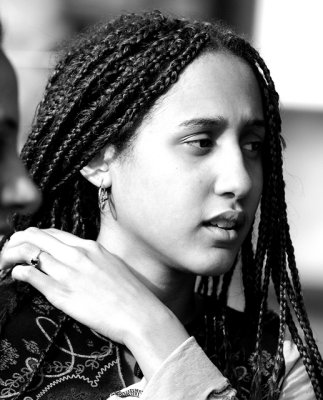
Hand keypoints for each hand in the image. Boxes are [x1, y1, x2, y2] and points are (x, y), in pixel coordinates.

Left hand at [0, 227, 189, 378]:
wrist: (139, 314)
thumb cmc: (129, 292)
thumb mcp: (110, 264)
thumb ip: (90, 258)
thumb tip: (73, 258)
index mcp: (89, 246)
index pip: (51, 232)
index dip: (33, 236)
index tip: (25, 244)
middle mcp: (77, 254)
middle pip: (35, 237)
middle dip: (16, 241)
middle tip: (7, 250)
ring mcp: (69, 272)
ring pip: (29, 252)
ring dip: (10, 255)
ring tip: (4, 262)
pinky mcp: (62, 293)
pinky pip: (31, 275)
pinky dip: (17, 272)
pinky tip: (14, 274)